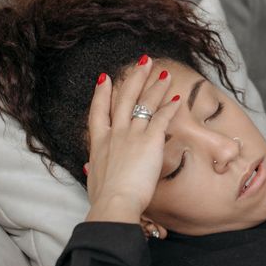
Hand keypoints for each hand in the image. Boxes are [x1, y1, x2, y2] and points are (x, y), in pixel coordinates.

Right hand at [84, 56, 181, 223]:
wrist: (114, 203)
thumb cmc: (104, 198)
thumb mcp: (93, 180)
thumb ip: (93, 169)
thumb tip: (88, 167)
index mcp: (98, 144)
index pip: (98, 112)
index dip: (101, 94)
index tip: (104, 78)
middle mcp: (115, 134)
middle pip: (124, 98)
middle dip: (134, 77)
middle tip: (143, 62)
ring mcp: (132, 135)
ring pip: (145, 103)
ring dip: (156, 86)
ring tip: (164, 73)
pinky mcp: (150, 140)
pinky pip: (162, 118)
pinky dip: (170, 108)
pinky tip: (177, 99)